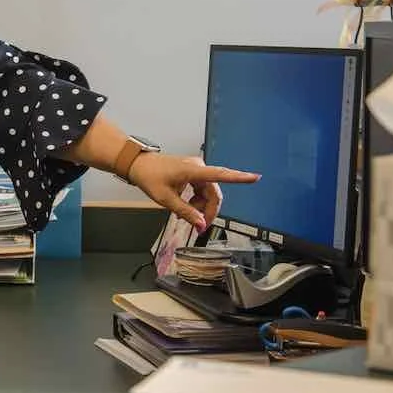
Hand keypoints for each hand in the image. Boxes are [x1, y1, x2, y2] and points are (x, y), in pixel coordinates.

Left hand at [126, 154, 259, 230]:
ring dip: (200, 207)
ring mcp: (196, 169)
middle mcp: (198, 167)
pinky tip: (186, 208)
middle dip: (208, 211)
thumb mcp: (165, 199)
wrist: (137, 165)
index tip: (255, 177)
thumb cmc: (149, 177)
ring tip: (185, 216)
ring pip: (208, 193)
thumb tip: (202, 225)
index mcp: (193, 170)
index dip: (239, 178)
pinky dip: (196, 200)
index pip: (220, 174)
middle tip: (199, 228)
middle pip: (214, 193)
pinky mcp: (192, 172)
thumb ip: (185, 212)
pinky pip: (201, 190)